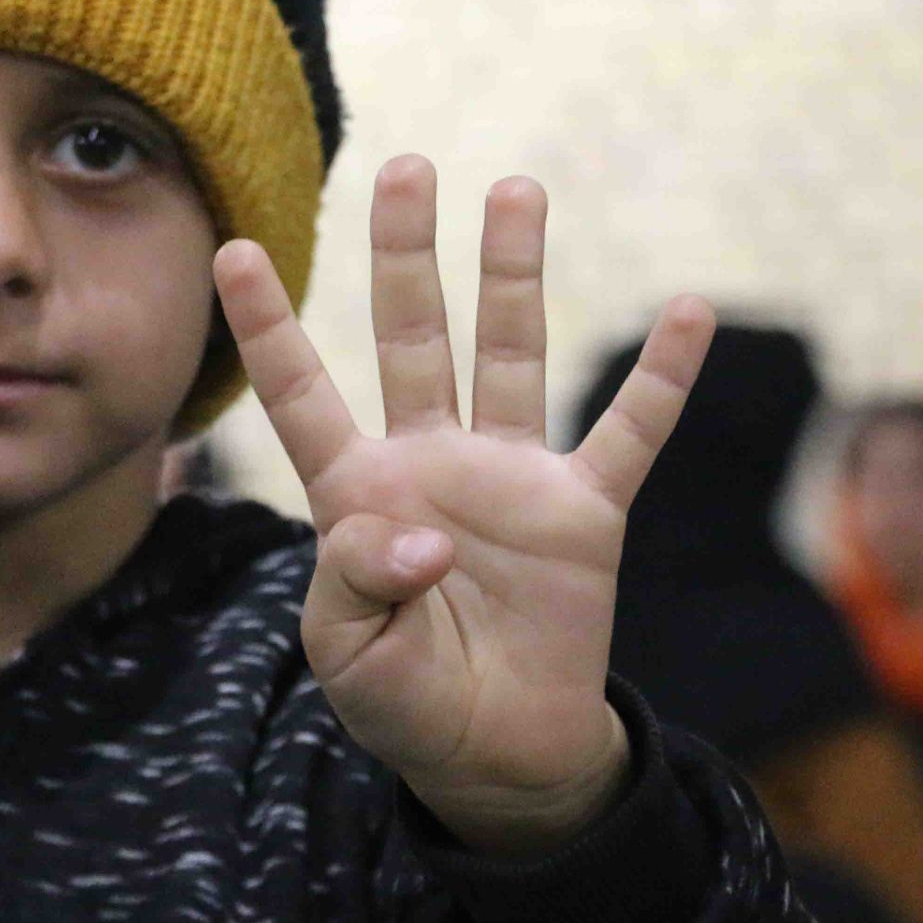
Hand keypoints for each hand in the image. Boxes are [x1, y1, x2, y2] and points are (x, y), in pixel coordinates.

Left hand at [214, 155, 713, 857]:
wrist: (493, 756)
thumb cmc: (403, 700)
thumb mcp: (351, 655)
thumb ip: (361, 585)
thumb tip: (420, 538)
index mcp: (356, 493)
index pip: (301, 394)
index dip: (269, 326)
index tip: (233, 249)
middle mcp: (430, 463)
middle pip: (412, 338)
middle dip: (405, 254)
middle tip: (404, 166)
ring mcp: (510, 479)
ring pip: (509, 354)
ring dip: (514, 275)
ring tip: (516, 190)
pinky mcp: (584, 513)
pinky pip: (627, 432)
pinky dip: (660, 376)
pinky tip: (689, 309)